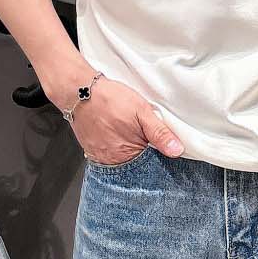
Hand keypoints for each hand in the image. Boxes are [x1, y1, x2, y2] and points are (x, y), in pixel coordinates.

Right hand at [69, 76, 183, 164]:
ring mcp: (101, 158)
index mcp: (129, 154)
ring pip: (122, 162)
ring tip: (127, 134)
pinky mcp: (92, 152)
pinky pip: (109, 157)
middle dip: (143, 155)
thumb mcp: (141, 111)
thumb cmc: (110, 99)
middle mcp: (114, 161)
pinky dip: (115, 149)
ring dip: (129, 152)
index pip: (151, 167)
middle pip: (136, 166)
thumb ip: (159, 133)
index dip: (158, 157)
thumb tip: (176, 150)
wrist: (80, 91)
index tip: (160, 149)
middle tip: (140, 136)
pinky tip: (117, 136)